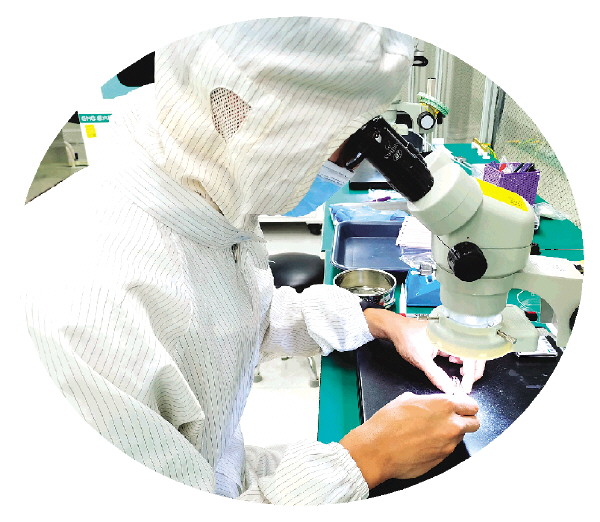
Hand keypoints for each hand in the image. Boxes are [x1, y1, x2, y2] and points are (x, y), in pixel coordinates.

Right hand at [340, 392, 479, 487]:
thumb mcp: (406, 400)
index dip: (466, 406)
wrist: (377, 449)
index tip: (461, 407)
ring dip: (452, 433)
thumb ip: (427, 401)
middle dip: (466, 420)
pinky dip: (440, 446)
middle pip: (475, 423)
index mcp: (443, 406)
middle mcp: (451, 425)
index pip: (471, 405)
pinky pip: (448, 450)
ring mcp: (448, 445)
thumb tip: (431, 404)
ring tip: (431, 432)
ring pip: (460, 437)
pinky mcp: (442, 460)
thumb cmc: (387, 424)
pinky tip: (424, 443)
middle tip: (454, 419)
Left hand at [363, 309, 484, 393]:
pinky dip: (461, 359)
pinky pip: (460, 348)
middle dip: (473, 370)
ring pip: (468, 351)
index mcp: (451, 335)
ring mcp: (451, 335)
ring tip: (460, 373)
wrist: (395, 328)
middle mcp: (454, 333)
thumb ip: (436, 375)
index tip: (466, 388)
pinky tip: (453, 362)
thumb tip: (449, 390)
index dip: (471, 375)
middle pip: (475, 353)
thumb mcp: (421, 360)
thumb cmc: (406, 338)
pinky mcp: (447, 338)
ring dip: (468, 364)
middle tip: (467, 384)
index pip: (470, 357)